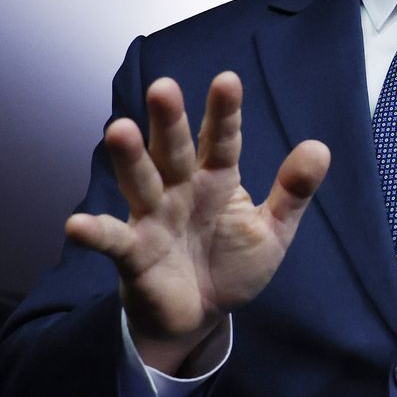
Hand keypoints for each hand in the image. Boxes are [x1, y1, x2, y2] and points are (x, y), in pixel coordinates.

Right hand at [64, 72, 329, 373]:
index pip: (222, 140)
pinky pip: (112, 241)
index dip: (224, 113)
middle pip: (173, 150)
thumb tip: (320, 147)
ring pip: (140, 182)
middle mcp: (180, 189)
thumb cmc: (232, 264)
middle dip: (169, 121)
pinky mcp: (133, 254)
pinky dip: (94, 233)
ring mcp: (153, 218)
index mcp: (216, 179)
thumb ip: (293, 192)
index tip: (227, 80)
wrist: (201, 316)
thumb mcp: (272, 231)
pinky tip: (77, 225)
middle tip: (163, 87)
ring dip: (129, 159)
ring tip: (118, 129)